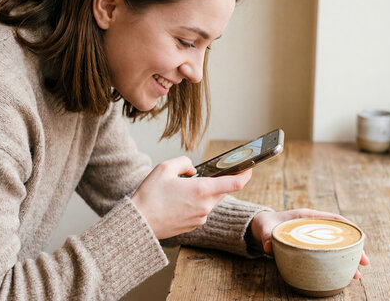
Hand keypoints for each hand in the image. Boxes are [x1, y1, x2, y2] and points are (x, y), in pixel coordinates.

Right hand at [131, 156, 251, 238]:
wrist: (140, 223)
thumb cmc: (150, 196)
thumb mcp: (165, 168)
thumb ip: (184, 162)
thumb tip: (193, 170)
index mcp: (201, 190)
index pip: (234, 183)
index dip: (245, 174)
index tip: (249, 167)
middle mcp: (205, 206)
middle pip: (222, 191)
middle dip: (218, 182)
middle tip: (206, 174)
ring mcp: (200, 218)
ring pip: (210, 201)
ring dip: (203, 193)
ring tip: (181, 189)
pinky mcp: (193, 226)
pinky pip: (201, 210)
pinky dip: (195, 204)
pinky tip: (178, 201)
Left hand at [250, 209, 369, 278]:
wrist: (260, 226)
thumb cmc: (265, 224)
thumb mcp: (265, 228)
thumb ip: (266, 236)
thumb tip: (268, 247)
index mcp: (307, 216)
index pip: (332, 219)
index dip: (348, 227)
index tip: (361, 237)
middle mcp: (313, 226)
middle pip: (339, 235)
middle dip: (354, 248)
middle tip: (364, 262)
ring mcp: (313, 237)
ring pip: (335, 246)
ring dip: (348, 259)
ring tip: (357, 274)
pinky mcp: (310, 247)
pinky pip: (327, 254)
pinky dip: (336, 263)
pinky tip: (343, 275)